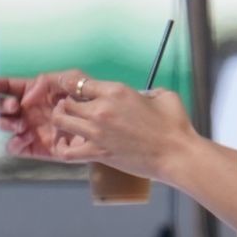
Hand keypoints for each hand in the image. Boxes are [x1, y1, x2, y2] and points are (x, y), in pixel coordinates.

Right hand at [0, 70, 88, 159]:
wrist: (101, 126)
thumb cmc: (87, 100)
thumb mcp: (72, 81)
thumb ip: (51, 80)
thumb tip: (28, 95)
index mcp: (33, 93)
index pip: (10, 87)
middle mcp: (28, 110)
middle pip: (1, 106)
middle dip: (2, 105)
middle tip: (15, 107)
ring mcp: (29, 128)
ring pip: (4, 125)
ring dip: (7, 123)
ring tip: (22, 124)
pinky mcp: (34, 147)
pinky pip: (14, 147)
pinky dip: (14, 143)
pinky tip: (25, 137)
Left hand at [48, 82, 195, 182]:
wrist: (176, 154)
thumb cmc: (174, 125)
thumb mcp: (164, 95)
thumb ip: (147, 92)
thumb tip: (142, 97)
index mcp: (116, 91)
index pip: (81, 83)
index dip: (74, 86)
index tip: (75, 91)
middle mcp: (101, 109)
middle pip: (66, 102)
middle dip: (65, 104)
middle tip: (71, 109)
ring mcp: (96, 132)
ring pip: (60, 122)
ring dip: (60, 121)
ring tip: (67, 124)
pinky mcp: (97, 153)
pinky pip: (67, 151)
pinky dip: (62, 147)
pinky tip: (66, 145)